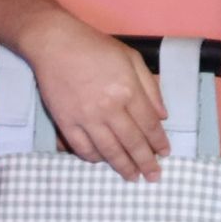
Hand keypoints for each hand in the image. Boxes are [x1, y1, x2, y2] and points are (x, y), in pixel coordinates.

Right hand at [23, 14, 169, 180]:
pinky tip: (104, 162)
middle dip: (146, 162)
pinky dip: (95, 159)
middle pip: (132, 143)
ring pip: (109, 151)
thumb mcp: (132, 58)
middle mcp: (109, 108)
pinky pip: (83, 149)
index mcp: (128, 90)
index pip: (149, 125)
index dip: (159, 142)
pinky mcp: (66, 123)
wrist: (55, 44)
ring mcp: (86, 118)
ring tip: (133, 177)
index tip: (165, 154)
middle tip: (154, 176)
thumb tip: (162, 116)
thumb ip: (150, 87)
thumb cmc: (96, 47)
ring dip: (123, 167)